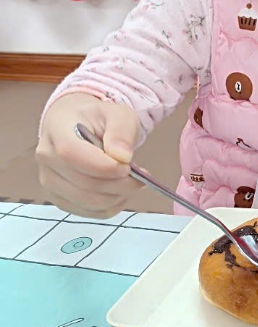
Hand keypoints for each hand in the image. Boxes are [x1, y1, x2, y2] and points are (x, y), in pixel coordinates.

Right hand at [36, 93, 143, 218]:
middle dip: (119, 184)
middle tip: (140, 177)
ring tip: (132, 182)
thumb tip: (122, 157)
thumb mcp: (117, 114)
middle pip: (83, 183)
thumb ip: (121, 132)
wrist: (78, 125)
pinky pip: (88, 212)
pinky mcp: (59, 198)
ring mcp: (49, 181)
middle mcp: (47, 158)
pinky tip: (121, 192)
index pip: (71, 154)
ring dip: (117, 196)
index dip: (102, 166)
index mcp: (57, 129)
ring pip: (88, 202)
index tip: (127, 167)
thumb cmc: (98, 118)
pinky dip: (110, 207)